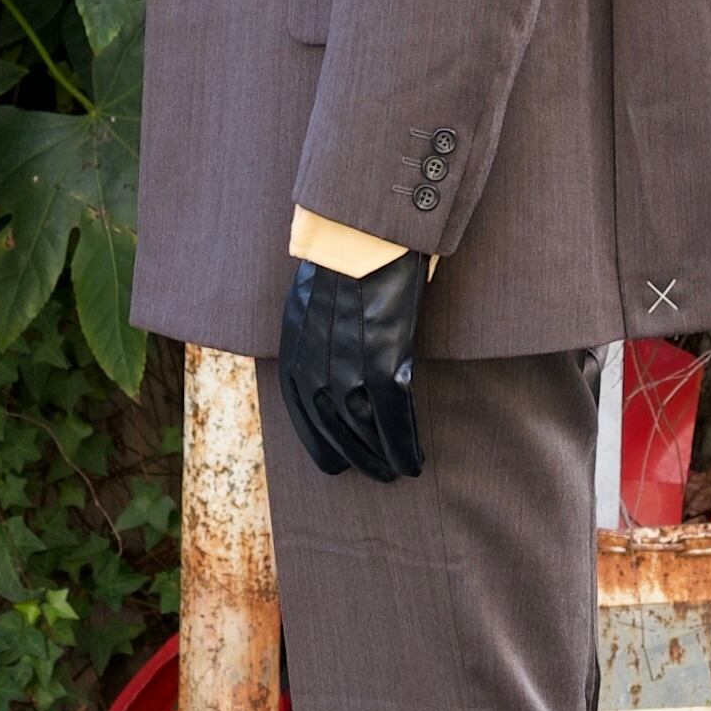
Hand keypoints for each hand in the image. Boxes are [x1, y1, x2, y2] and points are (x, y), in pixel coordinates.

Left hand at [277, 252, 425, 483]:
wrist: (365, 234)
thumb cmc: (343, 262)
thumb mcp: (309, 303)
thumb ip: (311, 339)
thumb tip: (322, 364)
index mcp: (294, 355)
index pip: (304, 417)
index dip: (322, 446)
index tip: (336, 465)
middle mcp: (317, 370)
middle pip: (335, 432)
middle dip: (356, 459)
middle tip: (377, 475)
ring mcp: (350, 369)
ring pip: (366, 431)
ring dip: (384, 458)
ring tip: (398, 471)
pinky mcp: (385, 364)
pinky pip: (395, 419)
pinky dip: (406, 445)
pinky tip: (415, 460)